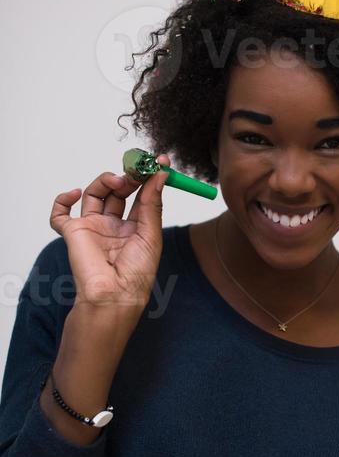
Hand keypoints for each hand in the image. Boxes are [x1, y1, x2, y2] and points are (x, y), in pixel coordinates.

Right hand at [49, 153, 171, 317]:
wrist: (114, 295)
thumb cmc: (136, 273)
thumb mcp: (151, 234)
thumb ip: (153, 203)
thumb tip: (160, 174)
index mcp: (134, 229)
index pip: (140, 196)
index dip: (147, 178)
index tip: (157, 161)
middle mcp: (113, 226)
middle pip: (117, 192)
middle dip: (127, 177)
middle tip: (136, 170)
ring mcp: (92, 229)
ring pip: (93, 195)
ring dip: (104, 181)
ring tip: (117, 181)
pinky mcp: (72, 233)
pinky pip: (60, 213)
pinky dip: (63, 199)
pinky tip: (75, 193)